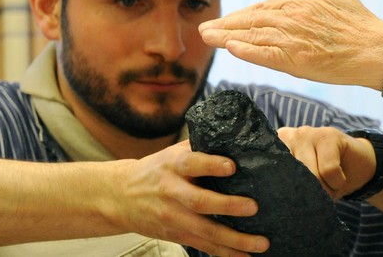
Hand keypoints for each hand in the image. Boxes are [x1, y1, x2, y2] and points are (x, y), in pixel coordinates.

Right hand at [115, 141, 268, 255]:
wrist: (120, 196)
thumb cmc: (157, 170)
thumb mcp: (173, 153)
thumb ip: (201, 147)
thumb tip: (239, 138)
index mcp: (173, 166)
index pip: (192, 163)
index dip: (211, 165)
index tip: (232, 166)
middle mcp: (172, 191)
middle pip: (199, 201)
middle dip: (228, 206)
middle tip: (253, 207)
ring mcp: (174, 217)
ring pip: (206, 231)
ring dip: (235, 239)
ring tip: (261, 243)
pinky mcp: (178, 235)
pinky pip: (205, 246)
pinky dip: (226, 254)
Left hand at [199, 0, 382, 89]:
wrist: (377, 49)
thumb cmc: (362, 25)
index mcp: (301, 4)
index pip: (264, 7)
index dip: (243, 14)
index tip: (228, 20)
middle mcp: (292, 19)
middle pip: (252, 20)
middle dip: (226, 25)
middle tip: (205, 30)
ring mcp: (293, 39)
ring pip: (253, 36)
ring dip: (227, 37)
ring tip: (207, 38)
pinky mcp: (296, 59)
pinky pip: (265, 54)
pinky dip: (247, 51)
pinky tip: (230, 49)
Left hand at [277, 126, 376, 199]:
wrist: (360, 166)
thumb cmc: (327, 179)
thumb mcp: (304, 185)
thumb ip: (290, 186)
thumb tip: (283, 203)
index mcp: (275, 150)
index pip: (270, 174)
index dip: (284, 190)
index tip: (296, 197)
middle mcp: (287, 137)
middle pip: (291, 176)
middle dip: (308, 192)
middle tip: (320, 196)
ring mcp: (307, 132)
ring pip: (310, 173)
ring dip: (325, 189)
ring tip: (331, 187)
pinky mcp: (328, 134)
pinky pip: (329, 169)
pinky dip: (337, 182)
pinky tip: (340, 179)